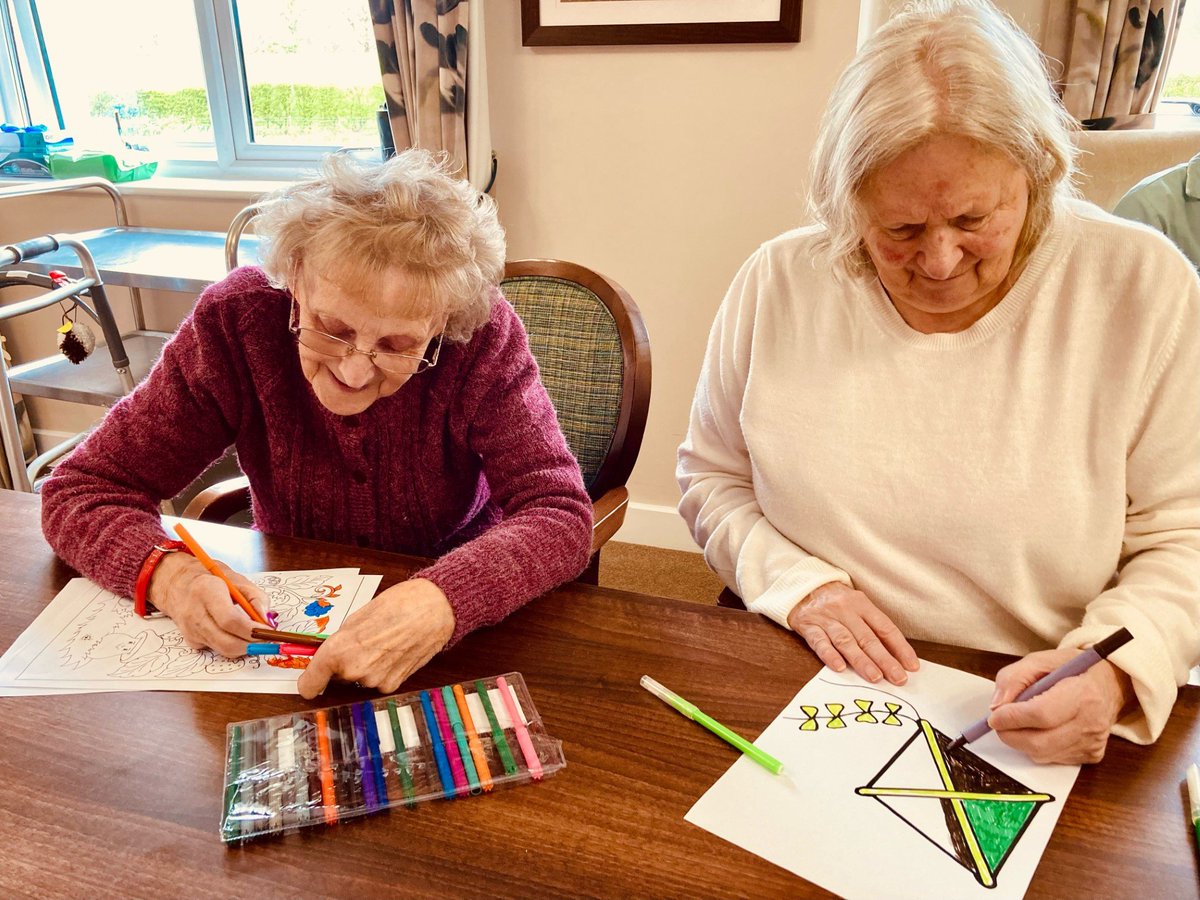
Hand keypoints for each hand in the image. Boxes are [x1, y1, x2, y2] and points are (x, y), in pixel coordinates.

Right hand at [148, 551, 268, 657]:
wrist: (179, 583)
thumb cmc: (211, 579)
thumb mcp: (239, 581)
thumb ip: (257, 600)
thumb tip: (268, 623)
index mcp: (206, 592)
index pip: (230, 620)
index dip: (253, 630)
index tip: (269, 631)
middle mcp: (194, 613)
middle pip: (227, 642)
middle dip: (252, 644)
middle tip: (268, 638)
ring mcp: (190, 630)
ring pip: (224, 650)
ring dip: (244, 646)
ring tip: (255, 634)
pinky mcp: (191, 641)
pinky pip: (217, 649)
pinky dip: (232, 644)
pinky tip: (235, 632)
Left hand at [297, 578, 454, 698]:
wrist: (435, 609)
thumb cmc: (397, 604)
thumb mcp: (357, 616)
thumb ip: (341, 640)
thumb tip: (331, 656)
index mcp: (339, 651)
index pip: (310, 683)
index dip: (309, 682)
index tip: (309, 682)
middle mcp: (354, 672)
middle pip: (337, 677)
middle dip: (343, 664)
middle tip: (362, 642)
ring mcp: (375, 681)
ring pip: (358, 679)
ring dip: (364, 666)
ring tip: (382, 642)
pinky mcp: (393, 685)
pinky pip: (377, 681)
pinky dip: (381, 670)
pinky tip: (394, 651)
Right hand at [786, 582, 919, 683]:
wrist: (802, 588)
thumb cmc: (836, 602)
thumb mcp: (857, 606)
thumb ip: (873, 627)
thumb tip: (896, 656)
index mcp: (862, 604)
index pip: (885, 627)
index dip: (900, 647)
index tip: (911, 666)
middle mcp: (845, 610)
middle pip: (867, 637)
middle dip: (885, 660)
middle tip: (897, 678)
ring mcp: (826, 619)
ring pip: (846, 641)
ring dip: (861, 660)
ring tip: (875, 677)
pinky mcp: (809, 627)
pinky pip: (820, 642)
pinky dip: (830, 655)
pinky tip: (839, 667)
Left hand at [987, 650, 1134, 763]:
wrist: (1112, 684)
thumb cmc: (1074, 669)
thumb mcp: (1041, 660)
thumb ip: (1014, 678)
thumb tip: (996, 706)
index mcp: (1082, 693)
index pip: (1041, 714)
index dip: (1012, 718)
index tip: (994, 716)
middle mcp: (1091, 722)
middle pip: (1039, 743)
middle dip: (1010, 735)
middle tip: (999, 723)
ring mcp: (1093, 743)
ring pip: (1043, 754)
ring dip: (1022, 741)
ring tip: (1022, 722)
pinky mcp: (1092, 755)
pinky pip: (1053, 759)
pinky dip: (1038, 747)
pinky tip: (1043, 730)